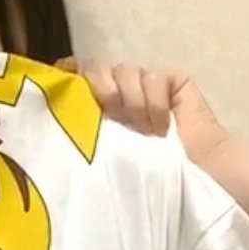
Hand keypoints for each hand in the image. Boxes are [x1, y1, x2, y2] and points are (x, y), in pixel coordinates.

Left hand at [56, 57, 231, 164]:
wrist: (199, 181)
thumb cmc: (151, 179)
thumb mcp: (105, 159)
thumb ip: (82, 137)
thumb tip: (50, 127)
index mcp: (97, 112)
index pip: (72, 78)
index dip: (64, 76)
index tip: (61, 86)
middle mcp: (118, 95)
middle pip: (95, 68)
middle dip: (99, 87)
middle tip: (114, 116)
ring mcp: (146, 86)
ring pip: (123, 70)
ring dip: (130, 100)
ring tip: (143, 130)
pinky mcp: (172, 82)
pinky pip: (152, 77)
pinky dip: (154, 101)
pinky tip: (162, 126)